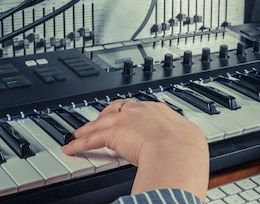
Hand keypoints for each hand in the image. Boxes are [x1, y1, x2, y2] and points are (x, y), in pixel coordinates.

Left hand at [62, 99, 208, 199]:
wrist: (178, 149)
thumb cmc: (187, 147)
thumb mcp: (187, 139)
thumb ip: (182, 142)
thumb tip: (188, 152)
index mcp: (160, 110)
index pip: (139, 107)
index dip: (130, 113)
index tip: (127, 116)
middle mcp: (140, 110)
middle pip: (116, 109)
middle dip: (106, 115)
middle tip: (99, 121)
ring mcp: (125, 120)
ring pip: (100, 122)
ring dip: (87, 129)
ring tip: (78, 134)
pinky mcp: (112, 133)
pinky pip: (91, 139)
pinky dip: (79, 144)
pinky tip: (71, 148)